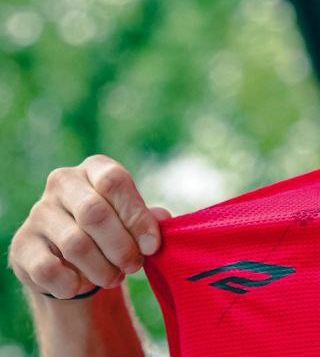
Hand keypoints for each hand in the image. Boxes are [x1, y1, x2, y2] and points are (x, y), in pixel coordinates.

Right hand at [9, 155, 170, 299]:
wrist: (70, 256)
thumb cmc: (112, 230)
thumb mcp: (132, 218)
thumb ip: (149, 218)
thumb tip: (162, 219)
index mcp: (95, 168)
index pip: (115, 181)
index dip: (136, 216)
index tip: (153, 246)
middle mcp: (63, 182)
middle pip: (94, 213)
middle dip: (121, 247)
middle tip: (134, 266)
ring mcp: (38, 212)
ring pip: (74, 244)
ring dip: (101, 269)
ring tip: (114, 278)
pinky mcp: (22, 245)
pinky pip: (48, 269)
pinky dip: (72, 283)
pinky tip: (82, 285)